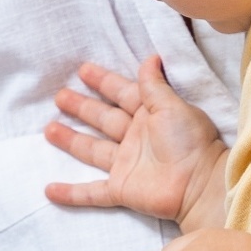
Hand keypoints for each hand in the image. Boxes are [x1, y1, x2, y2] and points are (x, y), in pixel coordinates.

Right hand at [46, 57, 226, 228]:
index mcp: (148, 115)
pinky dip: (71, 193)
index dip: (103, 81)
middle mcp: (134, 138)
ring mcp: (125, 165)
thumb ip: (155, 84)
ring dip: (71, 141)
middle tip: (59, 96)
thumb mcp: (172, 106)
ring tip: (49, 129)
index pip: (120, 93)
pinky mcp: (121, 189)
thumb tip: (151, 57)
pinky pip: (92, 192)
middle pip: (102, 119)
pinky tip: (50, 190)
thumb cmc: (190, 141)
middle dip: (81, 107)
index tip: (83, 69)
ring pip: (92, 150)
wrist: (201, 185)